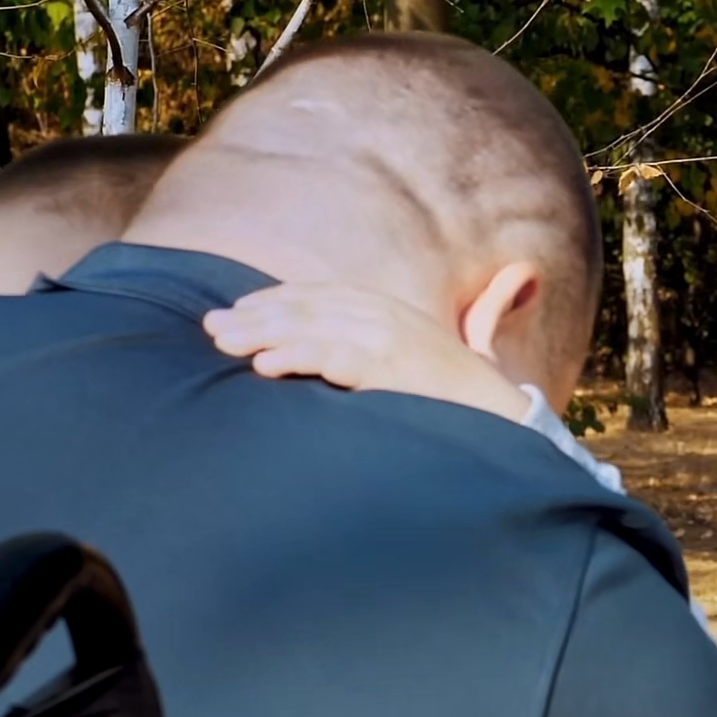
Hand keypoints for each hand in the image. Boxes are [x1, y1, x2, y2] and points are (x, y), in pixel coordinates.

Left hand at [203, 284, 529, 423]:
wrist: (505, 419)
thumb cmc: (458, 400)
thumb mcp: (418, 362)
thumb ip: (377, 352)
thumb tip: (348, 357)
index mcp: (386, 311)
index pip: (318, 297)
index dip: (274, 303)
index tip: (236, 314)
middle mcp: (385, 316)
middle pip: (306, 308)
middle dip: (255, 317)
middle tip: (211, 329)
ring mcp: (390, 340)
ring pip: (312, 329)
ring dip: (264, 335)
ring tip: (224, 345)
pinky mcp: (393, 369)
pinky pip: (336, 358)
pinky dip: (298, 359)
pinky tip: (265, 366)